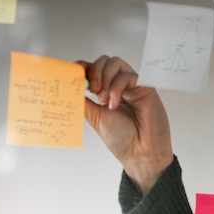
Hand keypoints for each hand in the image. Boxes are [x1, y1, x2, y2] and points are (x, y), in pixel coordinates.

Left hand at [78, 55, 173, 194]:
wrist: (139, 153)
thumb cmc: (121, 138)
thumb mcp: (94, 117)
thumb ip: (84, 102)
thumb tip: (69, 88)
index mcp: (106, 92)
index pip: (93, 70)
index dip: (83, 69)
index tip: (74, 76)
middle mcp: (119, 86)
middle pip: (104, 61)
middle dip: (94, 72)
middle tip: (92, 91)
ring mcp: (132, 86)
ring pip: (115, 63)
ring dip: (105, 79)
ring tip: (104, 100)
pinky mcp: (144, 87)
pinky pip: (127, 76)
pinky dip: (116, 88)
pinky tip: (114, 104)